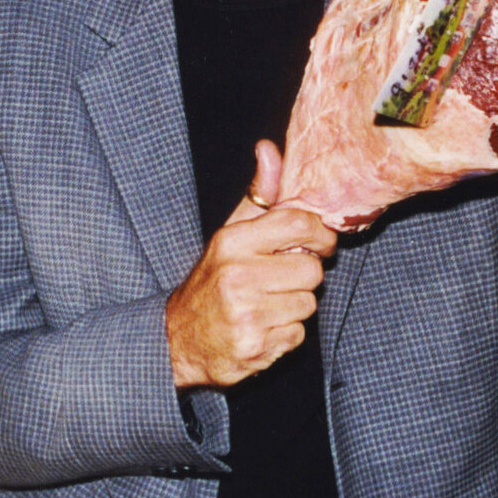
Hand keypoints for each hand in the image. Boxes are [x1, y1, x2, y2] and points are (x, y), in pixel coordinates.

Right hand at [166, 141, 336, 388]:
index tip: (320, 242)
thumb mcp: (229, 234)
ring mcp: (246, 315)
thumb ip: (258, 195)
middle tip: (280, 280)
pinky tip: (263, 327)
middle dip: (303, 276)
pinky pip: (298, 335)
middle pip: (312, 271)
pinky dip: (286, 333)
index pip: (298, 224)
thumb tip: (269, 149)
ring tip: (267, 304)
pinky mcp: (255, 348)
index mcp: (232, 242)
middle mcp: (238, 277)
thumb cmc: (212, 281)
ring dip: (294, 306)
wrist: (178, 339)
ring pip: (308, 304)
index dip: (320, 234)